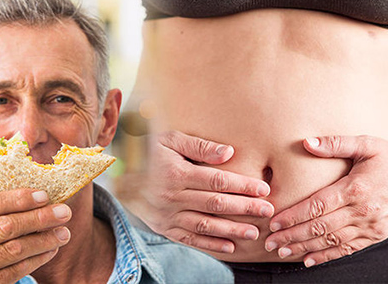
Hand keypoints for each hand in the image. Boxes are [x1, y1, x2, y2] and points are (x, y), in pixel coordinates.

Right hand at [0, 189, 71, 282]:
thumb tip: (38, 198)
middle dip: (39, 218)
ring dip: (44, 239)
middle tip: (64, 212)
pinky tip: (51, 250)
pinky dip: (38, 258)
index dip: (19, 199)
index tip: (45, 195)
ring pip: (14, 250)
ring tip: (63, 232)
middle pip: (4, 227)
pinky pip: (16, 270)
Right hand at [136, 131, 273, 252]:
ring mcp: (167, 216)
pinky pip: (190, 239)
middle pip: (215, 204)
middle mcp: (171, 197)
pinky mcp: (164, 228)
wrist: (119, 177)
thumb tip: (228, 152)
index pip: (216, 181)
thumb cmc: (149, 154)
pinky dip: (210, 245)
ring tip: (254, 231)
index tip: (263, 189)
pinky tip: (230, 247)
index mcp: (175, 174)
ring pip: (205, 225)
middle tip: (268, 211)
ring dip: (232, 230)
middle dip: (244, 208)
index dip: (241, 185)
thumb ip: (198, 146)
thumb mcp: (168, 140)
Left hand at [265, 135, 387, 266]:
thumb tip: (307, 142)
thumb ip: (336, 143)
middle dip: (292, 236)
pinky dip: (326, 256)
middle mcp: (362, 211)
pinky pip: (347, 249)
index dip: (294, 216)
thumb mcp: (367, 144)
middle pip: (320, 227)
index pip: (317, 206)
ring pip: (330, 241)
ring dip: (304, 247)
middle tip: (270, 242)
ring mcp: (369, 226)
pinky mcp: (375, 235)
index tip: (274, 222)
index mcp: (355, 189)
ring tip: (282, 251)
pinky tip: (308, 259)